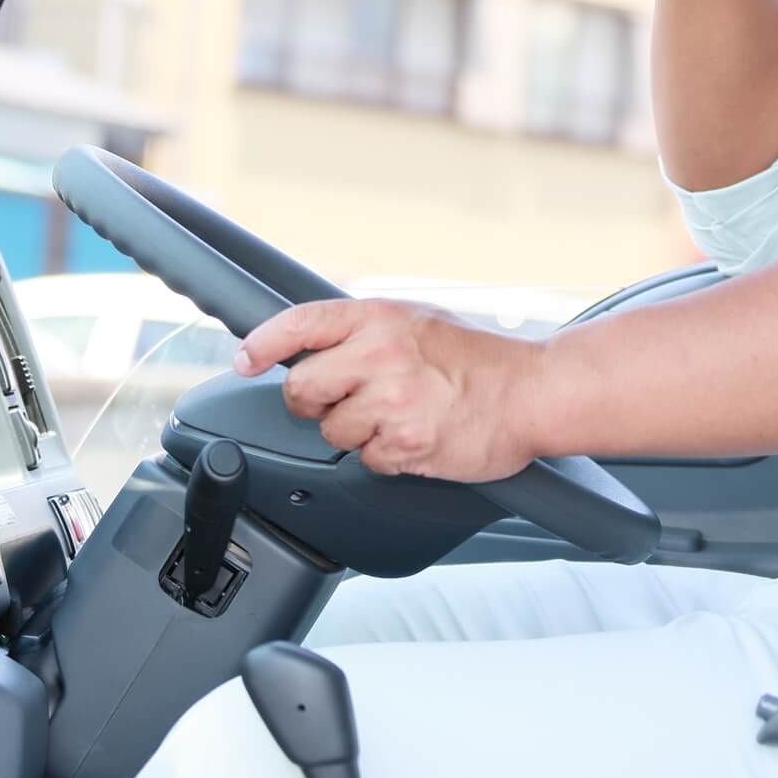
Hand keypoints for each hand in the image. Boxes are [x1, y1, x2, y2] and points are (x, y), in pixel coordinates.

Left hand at [233, 299, 545, 482]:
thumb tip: (312, 346)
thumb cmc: (480, 359)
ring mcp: (392, 400)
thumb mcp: (419, 321)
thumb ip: (366, 330)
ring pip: (332, 431)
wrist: (533, 392)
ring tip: (399, 416)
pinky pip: (366, 460)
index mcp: (380, 317)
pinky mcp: (406, 443)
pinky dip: (387, 456)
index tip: (245, 358)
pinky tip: (416, 436)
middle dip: (314, 402)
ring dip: (357, 432)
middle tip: (345, 401)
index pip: (300, 324)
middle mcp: (381, 354)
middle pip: (301, 388)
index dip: (263, 343)